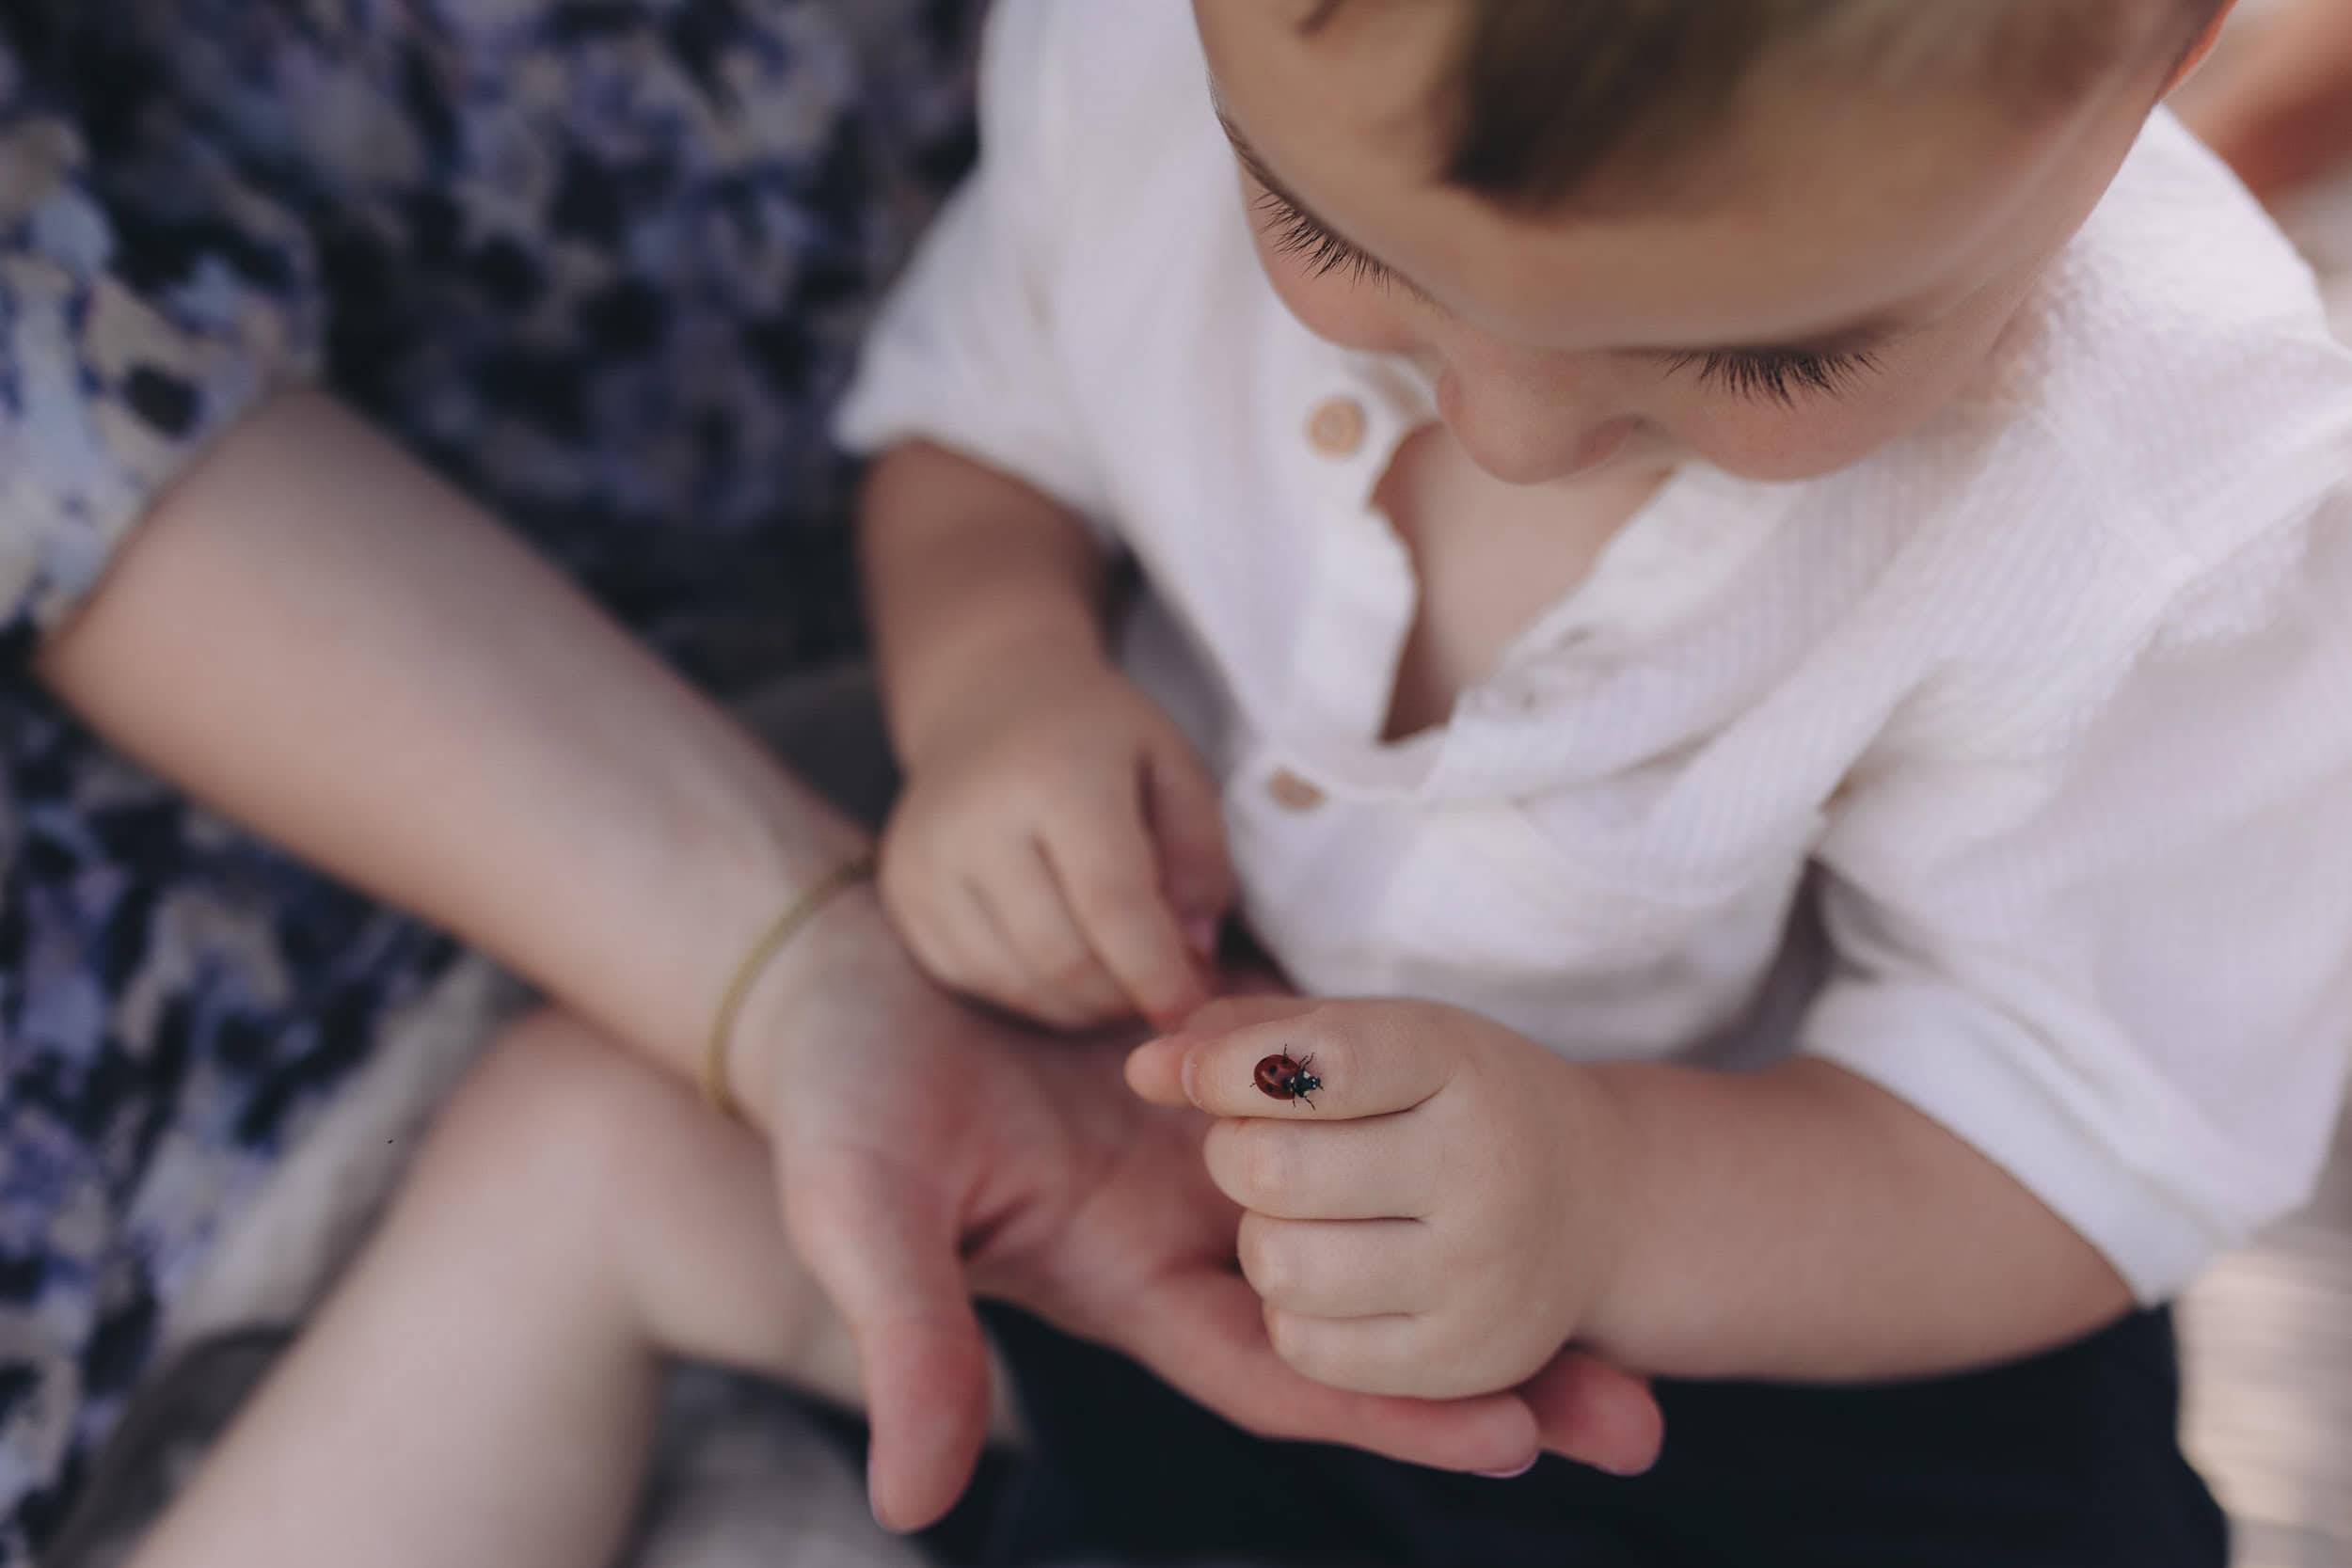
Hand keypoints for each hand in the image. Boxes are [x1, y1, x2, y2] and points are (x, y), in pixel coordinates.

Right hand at [733, 899, 1659, 1528]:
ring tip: (1626, 1299)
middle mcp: (1195, 1237)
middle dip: (1491, 1374)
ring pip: (1386, 1223)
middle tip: (1637, 1414)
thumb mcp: (866, 1216)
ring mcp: (1219, 1153)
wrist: (837, 979)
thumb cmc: (840, 1102)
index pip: (1283, 1376)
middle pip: (1369, 1324)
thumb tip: (915, 1503)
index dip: (1391, 1415)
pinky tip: (1526, 1143)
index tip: (1517, 1443)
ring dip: (1493, 1260)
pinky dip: (1433, 1134)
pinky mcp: (1230, 1070)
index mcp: (1129, 1287)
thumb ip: (908, 1344)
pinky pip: (1353, 1108)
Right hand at [880, 656, 1232, 1031]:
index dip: (1158, 973)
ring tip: (1120, 972)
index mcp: (1056, 777)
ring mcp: (926, 864)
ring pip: (1018, 984)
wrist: (986, 702)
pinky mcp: (903, 898)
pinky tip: (1064, 959)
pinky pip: (978, 983)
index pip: (1111, 902)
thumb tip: (1194, 951)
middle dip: (1125, 995)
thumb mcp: (1172, 766)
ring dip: (1083, 1003)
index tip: (1194, 1011)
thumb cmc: (1096, 739)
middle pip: (1062, 958)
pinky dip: (1035, 993)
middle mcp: (976, 821)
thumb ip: (1200, 855)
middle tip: (1164, 985)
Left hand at [1129, 996, 1635, 1402]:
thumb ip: (1252, 1036)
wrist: (1604, 1203)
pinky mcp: (1465, 1360)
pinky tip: (1335, 1274)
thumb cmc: (1450, 1100)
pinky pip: (1308, 1348)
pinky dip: (1292, 1311)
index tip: (1201, 1074)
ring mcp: (1482, 1275)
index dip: (1228, 1067)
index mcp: (1459, 1063)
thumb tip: (1143, 1067)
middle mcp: (1486, 1170)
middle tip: (1266, 1147)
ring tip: (1307, 1214)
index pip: (1311, 1063)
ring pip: (1279, 1265)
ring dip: (1264, 1237)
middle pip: (1270, 1171)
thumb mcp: (1374, 1036)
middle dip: (1235, 1154)